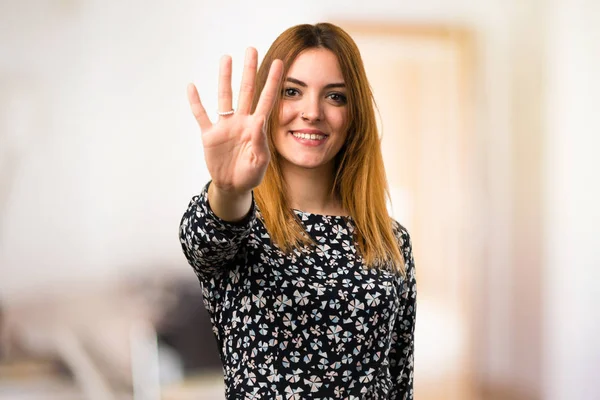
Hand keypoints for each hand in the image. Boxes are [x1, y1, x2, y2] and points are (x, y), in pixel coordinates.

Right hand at [187, 47, 282, 194]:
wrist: (232, 186)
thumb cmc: (250, 174)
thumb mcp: (260, 163)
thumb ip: (260, 144)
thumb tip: (259, 123)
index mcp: (256, 127)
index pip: (266, 100)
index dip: (273, 82)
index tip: (280, 63)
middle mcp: (241, 121)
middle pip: (245, 91)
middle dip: (249, 70)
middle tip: (251, 49)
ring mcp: (225, 126)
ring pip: (224, 97)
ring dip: (224, 78)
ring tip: (226, 58)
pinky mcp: (209, 135)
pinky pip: (201, 115)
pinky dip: (196, 102)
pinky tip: (192, 87)